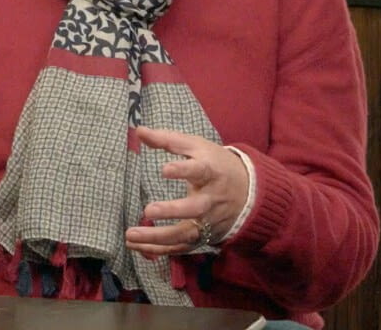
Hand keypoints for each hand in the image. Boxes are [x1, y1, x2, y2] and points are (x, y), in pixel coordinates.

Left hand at [124, 126, 249, 256]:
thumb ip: (168, 140)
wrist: (249, 191)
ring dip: (158, 237)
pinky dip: (159, 250)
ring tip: (131, 235)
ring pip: (186, 233)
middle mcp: (212, 199)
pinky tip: (137, 247)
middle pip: (195, 209)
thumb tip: (139, 130)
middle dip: (173, 211)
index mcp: (212, 172)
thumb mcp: (197, 146)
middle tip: (149, 210)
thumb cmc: (216, 164)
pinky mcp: (204, 236)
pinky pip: (181, 247)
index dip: (184, 170)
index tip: (165, 170)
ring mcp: (209, 221)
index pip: (200, 170)